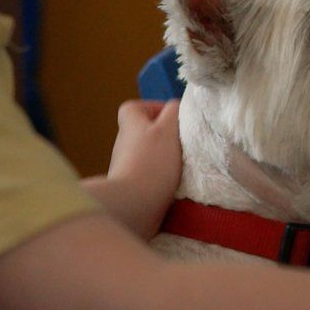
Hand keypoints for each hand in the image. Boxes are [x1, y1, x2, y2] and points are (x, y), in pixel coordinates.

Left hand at [102, 99, 181, 236]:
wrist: (135, 204)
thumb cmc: (153, 162)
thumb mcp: (169, 129)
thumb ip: (174, 111)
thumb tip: (177, 105)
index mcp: (129, 123)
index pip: (138, 106)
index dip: (158, 108)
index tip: (177, 119)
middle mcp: (124, 141)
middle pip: (147, 130)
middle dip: (167, 135)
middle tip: (185, 142)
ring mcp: (126, 165)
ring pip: (150, 153)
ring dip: (166, 156)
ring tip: (184, 163)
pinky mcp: (132, 185)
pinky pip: (150, 173)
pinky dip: (162, 175)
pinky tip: (176, 181)